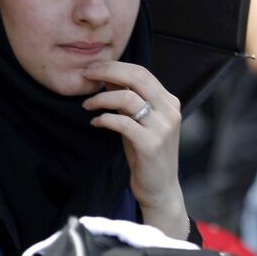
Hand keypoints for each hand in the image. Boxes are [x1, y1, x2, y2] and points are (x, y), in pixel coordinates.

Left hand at [82, 61, 189, 239]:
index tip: (93, 69)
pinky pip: (122, 122)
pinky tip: (96, 123)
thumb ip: (126, 100)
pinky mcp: (151, 144)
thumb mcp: (137, 122)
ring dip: (101, 99)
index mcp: (169, 102)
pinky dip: (104, 119)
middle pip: (137, 77)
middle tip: (86, 75)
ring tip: (87, 105)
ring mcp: (162, 127)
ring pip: (127, 98)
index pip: (142, 72)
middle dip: (107, 72)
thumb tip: (106, 77)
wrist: (160, 189)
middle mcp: (169, 111)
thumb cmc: (146, 155)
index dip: (115, 66)